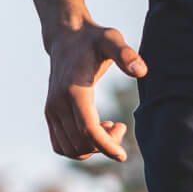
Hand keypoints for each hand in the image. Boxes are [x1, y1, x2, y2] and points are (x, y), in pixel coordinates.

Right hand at [42, 22, 147, 161]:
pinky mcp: (50, 114)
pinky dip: (79, 147)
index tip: (123, 155)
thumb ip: (126, 54)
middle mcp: (57, 103)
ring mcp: (51, 110)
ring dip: (92, 148)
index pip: (88, 130)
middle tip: (121, 126)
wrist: (66, 36)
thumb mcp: (112, 39)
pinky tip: (95, 129)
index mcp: (73, 90)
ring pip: (71, 149)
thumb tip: (142, 71)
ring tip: (109, 127)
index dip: (106, 146)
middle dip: (105, 145)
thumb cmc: (93, 38)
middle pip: (82, 143)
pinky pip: (61, 146)